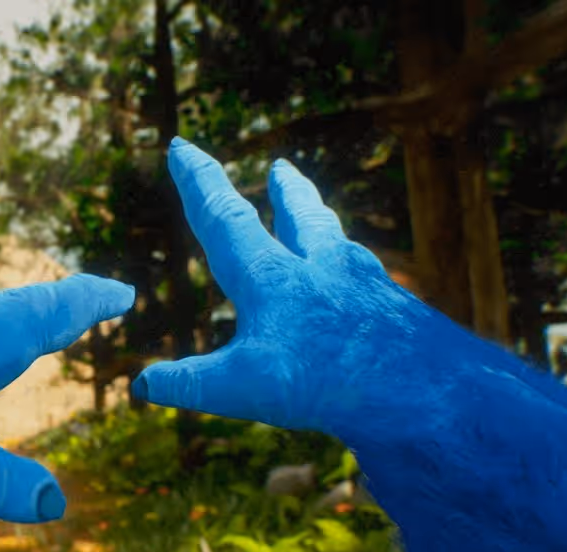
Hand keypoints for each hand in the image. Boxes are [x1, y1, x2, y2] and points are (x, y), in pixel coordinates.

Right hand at [134, 138, 441, 435]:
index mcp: (272, 277)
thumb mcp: (242, 388)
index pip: (225, 219)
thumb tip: (142, 385)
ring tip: (321, 216)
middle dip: (283, 193)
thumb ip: (190, 384)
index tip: (181, 147)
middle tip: (282, 167)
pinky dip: (358, 277)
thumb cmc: (326, 382)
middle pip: (299, 217)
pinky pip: (372, 285)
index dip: (199, 182)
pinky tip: (364, 289)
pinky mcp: (400, 314)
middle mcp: (321, 269)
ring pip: (338, 243)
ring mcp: (366, 287)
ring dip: (323, 223)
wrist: (424, 389)